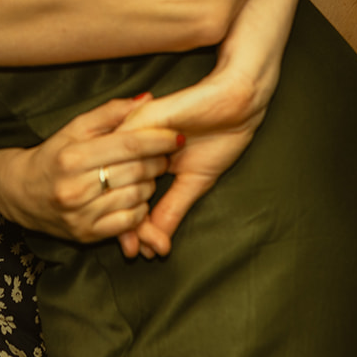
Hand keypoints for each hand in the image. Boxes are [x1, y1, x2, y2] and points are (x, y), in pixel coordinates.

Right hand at [0, 96, 181, 242]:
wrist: (21, 193)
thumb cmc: (53, 155)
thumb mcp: (74, 128)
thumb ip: (110, 113)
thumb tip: (146, 99)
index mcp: (73, 157)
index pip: (128, 145)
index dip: (158, 139)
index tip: (176, 135)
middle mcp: (75, 188)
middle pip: (136, 172)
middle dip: (158, 161)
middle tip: (164, 155)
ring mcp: (81, 215)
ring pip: (136, 197)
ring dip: (150, 185)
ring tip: (148, 174)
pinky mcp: (86, 235)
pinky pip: (128, 223)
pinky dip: (140, 209)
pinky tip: (136, 197)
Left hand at [113, 63, 268, 258]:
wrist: (239, 103)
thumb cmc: (219, 136)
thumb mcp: (193, 182)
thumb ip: (171, 210)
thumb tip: (154, 247)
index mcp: (143, 158)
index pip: (127, 194)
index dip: (130, 225)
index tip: (136, 254)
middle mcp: (133, 144)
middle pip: (117, 187)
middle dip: (128, 224)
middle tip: (140, 251)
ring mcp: (135, 130)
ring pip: (119, 173)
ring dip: (130, 209)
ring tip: (141, 238)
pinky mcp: (143, 119)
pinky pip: (128, 151)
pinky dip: (136, 184)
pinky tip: (146, 206)